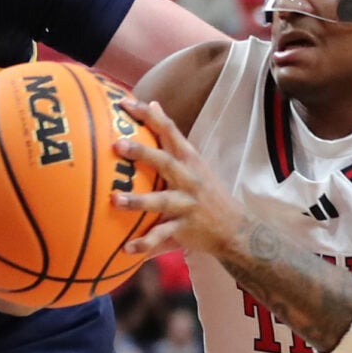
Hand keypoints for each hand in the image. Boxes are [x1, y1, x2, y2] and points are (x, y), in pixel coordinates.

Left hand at [112, 98, 246, 260]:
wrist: (236, 228)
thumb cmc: (206, 191)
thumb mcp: (193, 160)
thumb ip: (171, 136)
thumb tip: (153, 103)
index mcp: (189, 160)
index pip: (169, 131)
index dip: (149, 115)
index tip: (125, 103)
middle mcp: (189, 179)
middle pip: (165, 162)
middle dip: (142, 153)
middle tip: (117, 145)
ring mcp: (188, 204)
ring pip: (161, 201)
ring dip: (138, 201)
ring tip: (115, 199)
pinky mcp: (186, 229)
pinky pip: (163, 237)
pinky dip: (145, 244)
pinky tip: (126, 249)